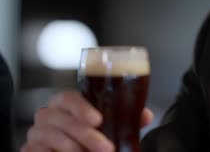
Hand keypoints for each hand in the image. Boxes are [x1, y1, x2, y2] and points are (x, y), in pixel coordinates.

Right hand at [20, 90, 153, 151]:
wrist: (76, 148)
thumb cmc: (90, 134)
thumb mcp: (109, 125)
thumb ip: (125, 118)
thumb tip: (145, 116)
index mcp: (66, 103)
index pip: (69, 98)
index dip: (82, 108)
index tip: (98, 120)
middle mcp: (49, 115)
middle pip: (62, 120)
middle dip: (86, 136)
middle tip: (106, 148)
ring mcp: (37, 132)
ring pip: (51, 137)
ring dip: (74, 148)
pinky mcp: (29, 149)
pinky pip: (37, 150)